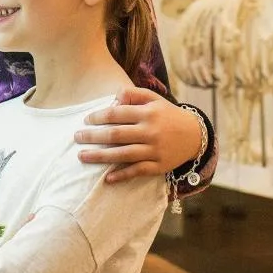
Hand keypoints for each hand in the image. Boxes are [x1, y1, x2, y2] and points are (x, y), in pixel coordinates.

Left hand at [74, 87, 202, 182]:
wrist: (195, 135)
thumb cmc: (168, 114)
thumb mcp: (154, 98)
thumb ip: (133, 94)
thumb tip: (113, 99)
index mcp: (147, 113)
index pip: (117, 114)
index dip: (99, 116)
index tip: (86, 120)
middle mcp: (150, 131)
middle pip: (115, 135)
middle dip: (93, 136)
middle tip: (76, 137)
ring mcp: (154, 150)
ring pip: (123, 154)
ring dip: (100, 156)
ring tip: (82, 156)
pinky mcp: (159, 166)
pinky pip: (137, 171)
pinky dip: (122, 175)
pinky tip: (107, 178)